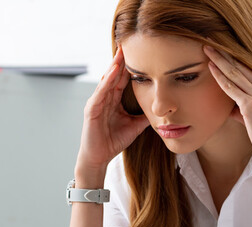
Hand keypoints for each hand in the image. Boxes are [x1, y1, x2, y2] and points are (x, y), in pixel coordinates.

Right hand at [77, 45, 150, 171]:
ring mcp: (97, 103)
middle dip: (121, 60)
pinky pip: (100, 93)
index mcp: (114, 100)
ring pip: (107, 80)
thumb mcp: (134, 126)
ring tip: (122, 52)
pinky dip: (106, 81)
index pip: (122, 78)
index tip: (139, 52)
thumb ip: (144, 116)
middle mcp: (104, 98)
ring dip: (114, 66)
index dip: (130, 66)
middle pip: (114, 75)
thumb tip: (160, 110)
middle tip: (129, 43)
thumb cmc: (112, 141)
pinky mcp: (91, 110)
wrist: (99, 158)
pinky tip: (112, 71)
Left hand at [203, 44, 251, 163]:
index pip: (247, 68)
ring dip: (219, 59)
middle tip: (210, 42)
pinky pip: (232, 88)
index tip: (220, 49)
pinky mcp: (251, 106)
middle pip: (240, 66)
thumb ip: (241, 109)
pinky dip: (220, 77)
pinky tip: (210, 68)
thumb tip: (228, 108)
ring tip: (206, 48)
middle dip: (224, 53)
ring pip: (235, 73)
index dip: (232, 58)